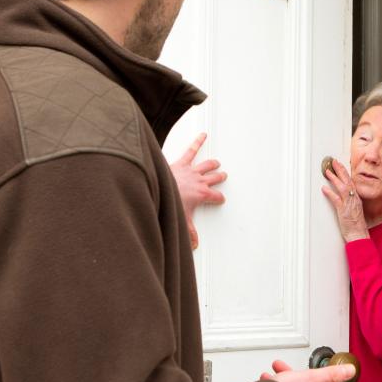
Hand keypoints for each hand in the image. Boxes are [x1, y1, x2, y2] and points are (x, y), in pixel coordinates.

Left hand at [170, 133, 226, 248]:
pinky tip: (203, 135)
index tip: (220, 199)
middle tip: (222, 176)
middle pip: (215, 178)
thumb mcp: (182, 220)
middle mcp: (200, 181)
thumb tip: (194, 246)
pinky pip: (191, 150)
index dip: (220, 199)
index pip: (217, 197)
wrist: (159, 187)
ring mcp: (192, 171)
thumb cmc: (170, 201)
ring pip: (207, 165)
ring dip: (213, 164)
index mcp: (203, 195)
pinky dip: (198, 141)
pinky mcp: (182, 162)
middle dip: (219, 177)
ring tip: (216, 162)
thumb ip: (189, 233)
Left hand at [320, 158, 368, 242]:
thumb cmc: (356, 225)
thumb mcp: (354, 210)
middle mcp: (354, 199)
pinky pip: (337, 200)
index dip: (344, 172)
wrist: (359, 235)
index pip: (350, 181)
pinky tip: (324, 189)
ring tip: (327, 172)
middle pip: (347, 181)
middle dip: (340, 170)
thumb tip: (342, 195)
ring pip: (342, 188)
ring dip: (335, 179)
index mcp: (356, 198)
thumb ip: (349, 201)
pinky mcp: (344, 211)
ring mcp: (349, 204)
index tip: (339, 165)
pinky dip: (330, 193)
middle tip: (333, 161)